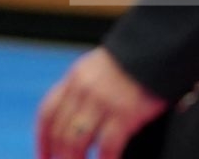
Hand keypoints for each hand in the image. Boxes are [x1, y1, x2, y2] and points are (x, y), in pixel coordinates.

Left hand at [36, 47, 166, 158]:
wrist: (156, 49)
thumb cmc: (130, 65)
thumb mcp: (96, 71)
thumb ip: (82, 91)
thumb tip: (73, 119)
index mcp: (73, 80)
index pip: (47, 113)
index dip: (42, 139)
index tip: (43, 156)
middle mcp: (82, 90)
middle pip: (60, 131)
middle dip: (58, 155)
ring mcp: (102, 102)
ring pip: (77, 140)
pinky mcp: (125, 112)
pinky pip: (108, 145)